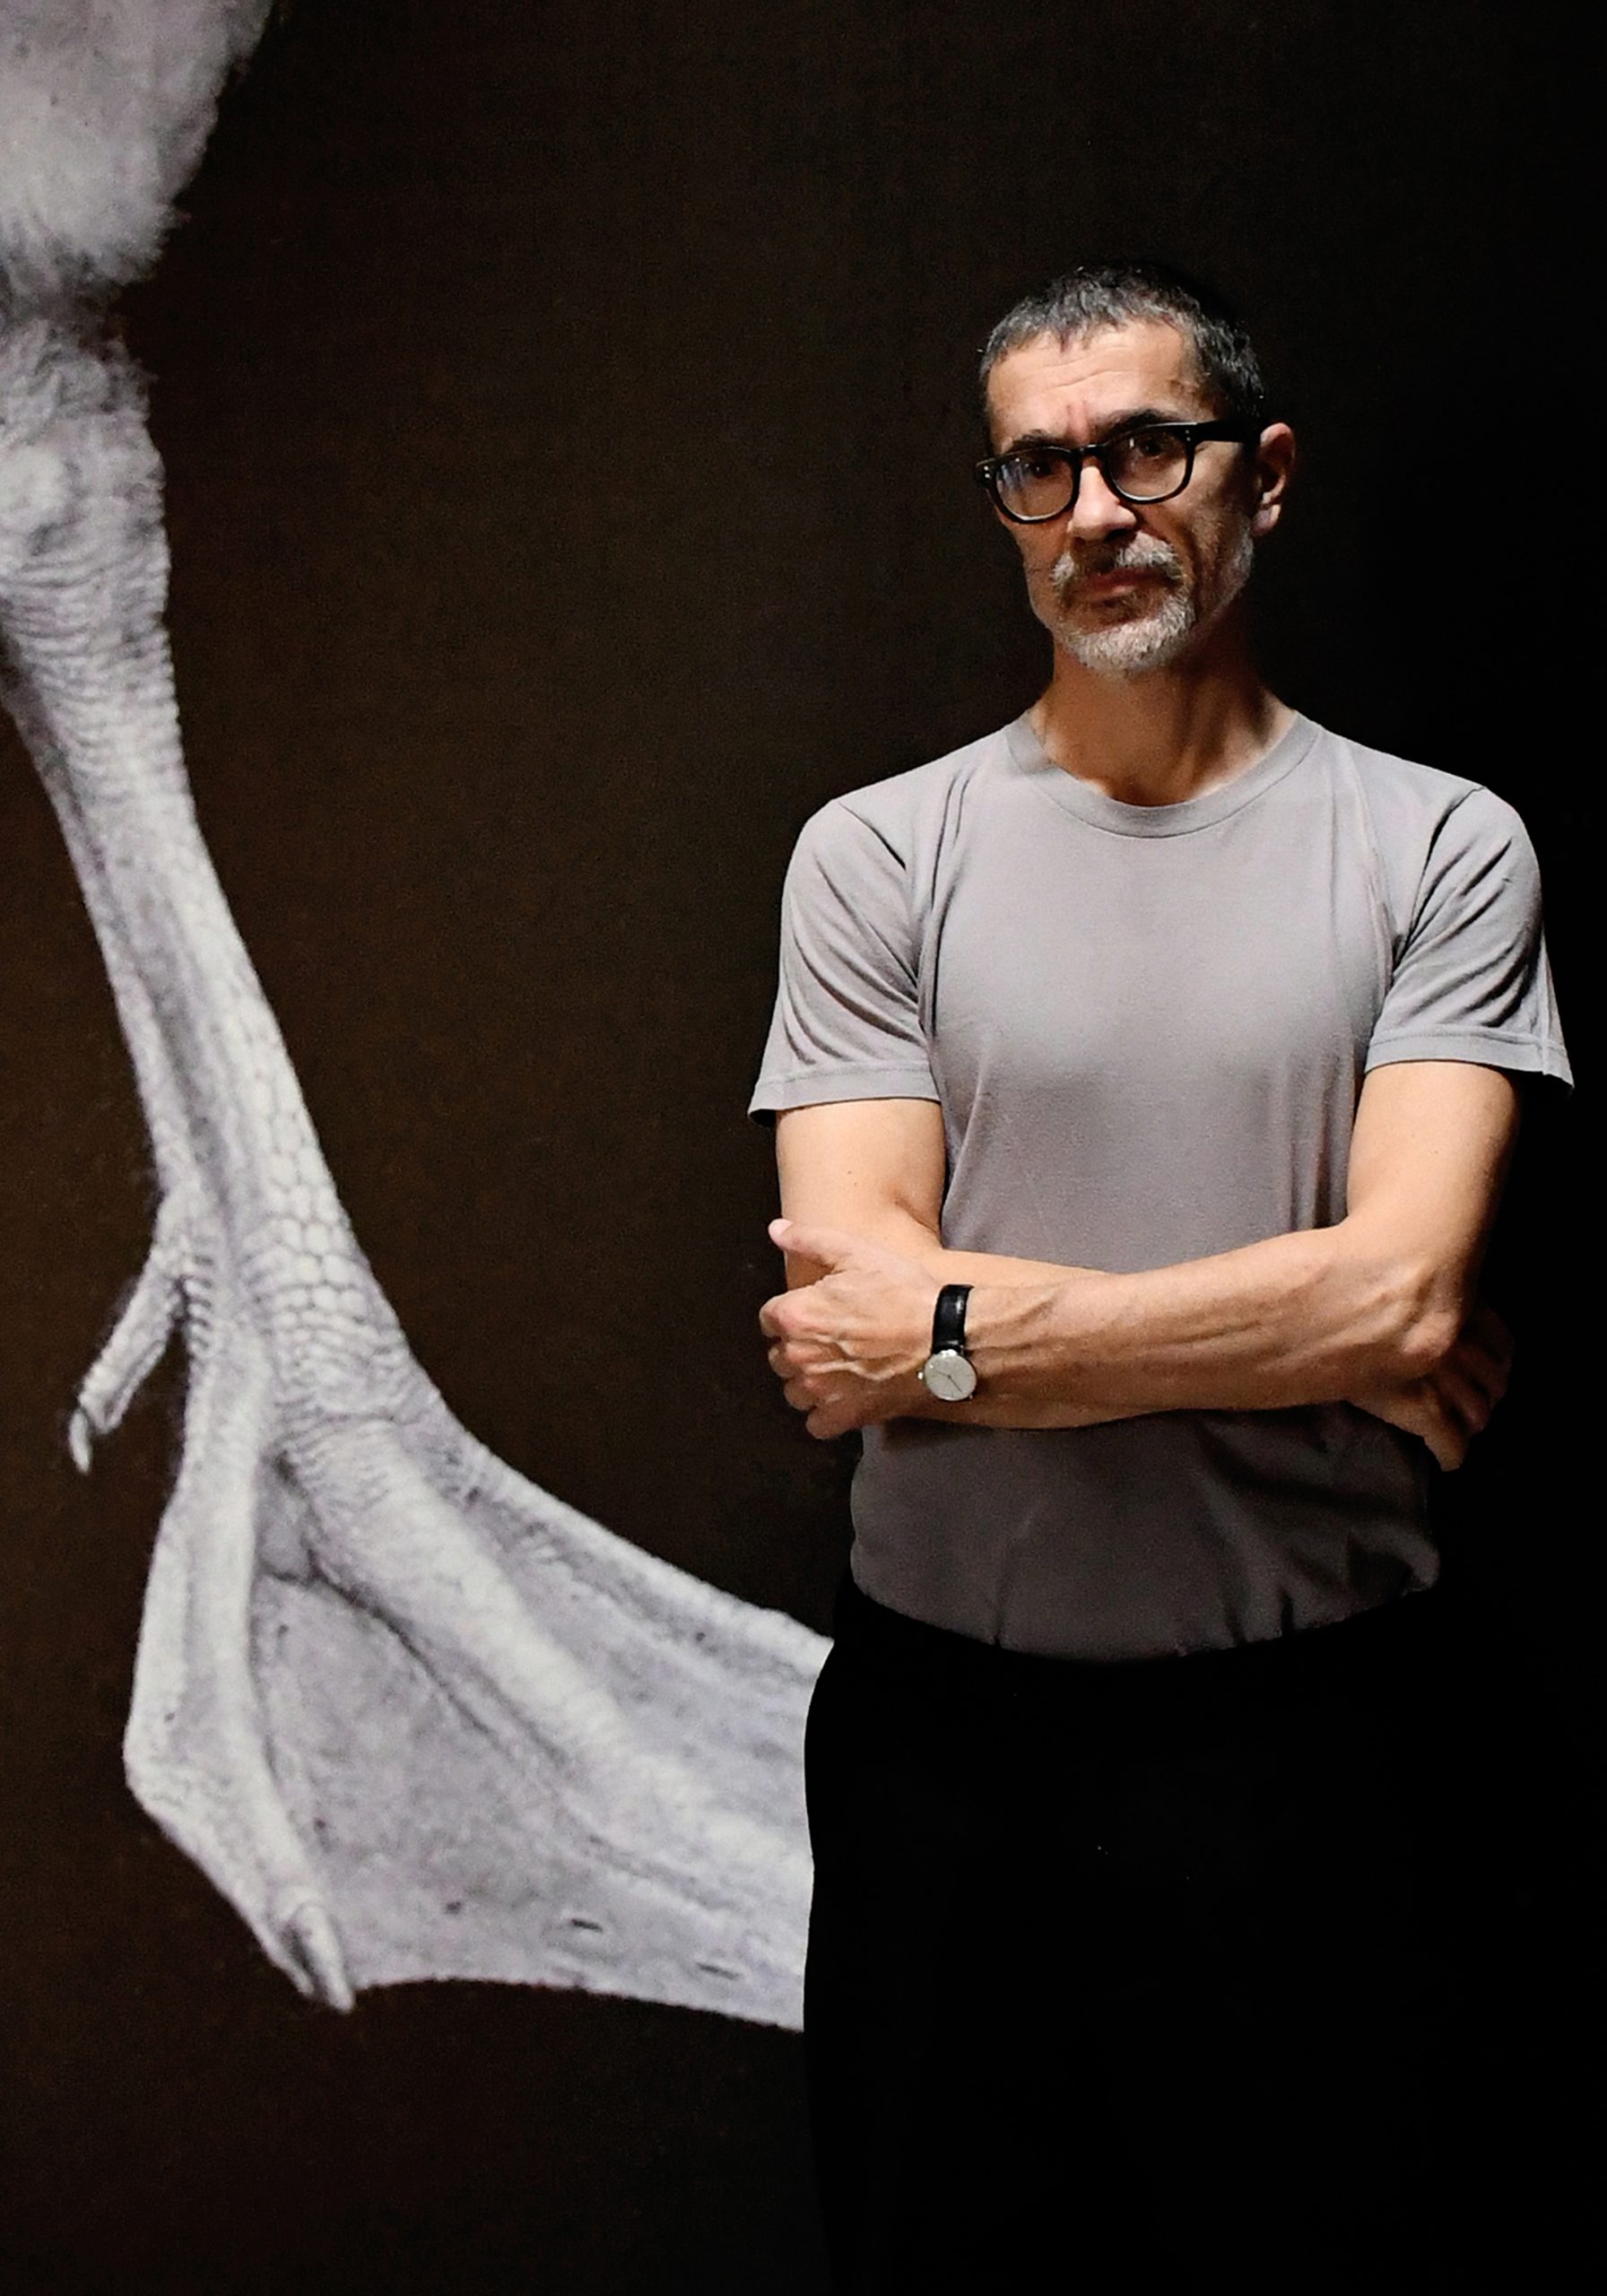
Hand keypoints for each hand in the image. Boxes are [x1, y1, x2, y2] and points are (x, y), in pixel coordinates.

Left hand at [759, 1218, 935, 1439]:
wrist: (943, 1337)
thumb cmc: (902, 1293)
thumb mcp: (856, 1252)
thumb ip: (808, 1241)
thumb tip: (776, 1231)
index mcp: (796, 1315)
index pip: (769, 1319)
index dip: (791, 1313)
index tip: (813, 1313)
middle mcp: (800, 1356)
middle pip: (778, 1357)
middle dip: (797, 1348)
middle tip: (829, 1340)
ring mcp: (820, 1390)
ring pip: (793, 1391)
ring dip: (808, 1382)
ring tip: (835, 1370)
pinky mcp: (843, 1416)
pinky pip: (816, 1424)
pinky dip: (826, 1415)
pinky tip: (844, 1398)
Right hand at [1347, 1299, 1512, 1470]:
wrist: (1317, 1324)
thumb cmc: (1342, 1298)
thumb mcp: (1387, 1284)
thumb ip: (1416, 1294)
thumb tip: (1428, 1290)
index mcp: (1454, 1309)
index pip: (1500, 1340)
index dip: (1499, 1358)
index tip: (1490, 1364)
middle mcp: (1458, 1344)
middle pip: (1494, 1380)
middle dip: (1488, 1395)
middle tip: (1473, 1400)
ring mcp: (1445, 1381)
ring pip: (1479, 1413)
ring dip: (1472, 1424)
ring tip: (1459, 1429)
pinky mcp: (1425, 1412)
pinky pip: (1452, 1443)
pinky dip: (1454, 1455)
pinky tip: (1448, 1461)